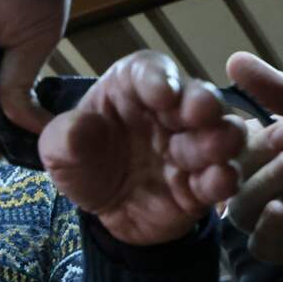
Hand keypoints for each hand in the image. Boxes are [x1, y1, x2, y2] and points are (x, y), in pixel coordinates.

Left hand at [38, 51, 246, 245]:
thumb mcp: (58, 149)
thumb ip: (65, 137)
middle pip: (196, 97)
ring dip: (222, 138)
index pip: (149, 71)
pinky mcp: (203, 184)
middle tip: (201, 113)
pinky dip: (224, 178)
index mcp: (132, 88)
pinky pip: (221, 178)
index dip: (158, 78)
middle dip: (203, 103)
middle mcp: (169, 111)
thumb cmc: (82, 161)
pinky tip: (218, 181)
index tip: (162, 93)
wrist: (100, 210)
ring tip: (217, 148)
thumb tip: (79, 130)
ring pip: (220, 133)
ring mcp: (190, 146)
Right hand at [226, 52, 282, 281]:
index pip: (217, 138)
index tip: (235, 118)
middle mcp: (253, 179)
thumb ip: (278, 88)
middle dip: (252, 153)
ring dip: (261, 185)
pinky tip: (281, 210)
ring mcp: (269, 213)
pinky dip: (266, 228)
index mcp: (253, 144)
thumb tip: (234, 59)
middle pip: (224, 173)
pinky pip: (261, 245)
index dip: (218, 130)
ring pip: (240, 209)